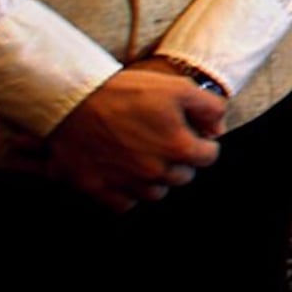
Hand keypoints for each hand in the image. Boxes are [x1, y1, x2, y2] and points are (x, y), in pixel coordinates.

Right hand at [40, 62, 227, 210]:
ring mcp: (127, 184)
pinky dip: (128, 193)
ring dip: (155, 179)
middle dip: (178, 160)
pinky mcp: (99, 189)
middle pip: (182, 176)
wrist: (72, 98)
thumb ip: (209, 107)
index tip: (189, 133)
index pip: (209, 156)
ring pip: (156, 193)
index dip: (201, 142)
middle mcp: (155, 172)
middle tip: (162, 141)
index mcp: (178, 148)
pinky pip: (125, 204)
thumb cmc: (125, 90)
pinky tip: (122, 172)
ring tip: (143, 155)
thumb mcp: (177, 87)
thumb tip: (218, 130)